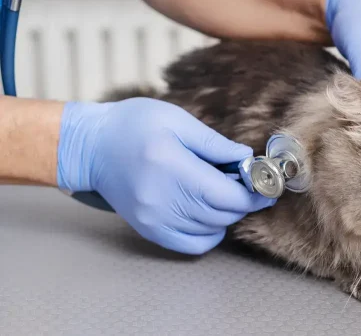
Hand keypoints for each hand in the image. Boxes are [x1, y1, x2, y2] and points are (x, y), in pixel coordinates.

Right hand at [57, 97, 274, 254]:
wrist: (91, 148)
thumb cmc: (133, 126)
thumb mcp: (177, 120)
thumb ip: (215, 143)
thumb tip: (247, 158)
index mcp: (173, 168)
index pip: (228, 196)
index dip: (254, 193)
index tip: (265, 184)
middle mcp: (163, 201)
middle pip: (224, 215)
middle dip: (243, 201)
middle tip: (244, 182)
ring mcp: (155, 220)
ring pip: (212, 230)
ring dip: (226, 214)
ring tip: (219, 191)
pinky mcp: (149, 230)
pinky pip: (193, 244)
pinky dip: (209, 232)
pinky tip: (206, 211)